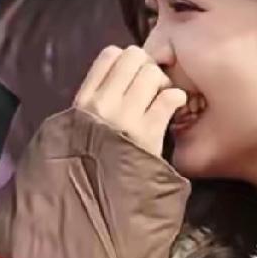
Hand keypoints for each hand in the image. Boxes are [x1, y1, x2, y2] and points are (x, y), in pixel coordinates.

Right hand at [73, 45, 187, 157]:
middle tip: (151, 89)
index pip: (109, 55)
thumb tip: (122, 77)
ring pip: (152, 73)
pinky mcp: (148, 133)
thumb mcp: (80, 130)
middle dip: (148, 68)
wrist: (99, 203)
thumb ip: (96, 102)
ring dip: (163, 83)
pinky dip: (176, 100)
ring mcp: (125, 118)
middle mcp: (102, 105)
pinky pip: (169, 97)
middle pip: (134, 57)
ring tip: (161, 102)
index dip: (127, 61)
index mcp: (84, 101)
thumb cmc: (92, 166)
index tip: (132, 78)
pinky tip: (173, 112)